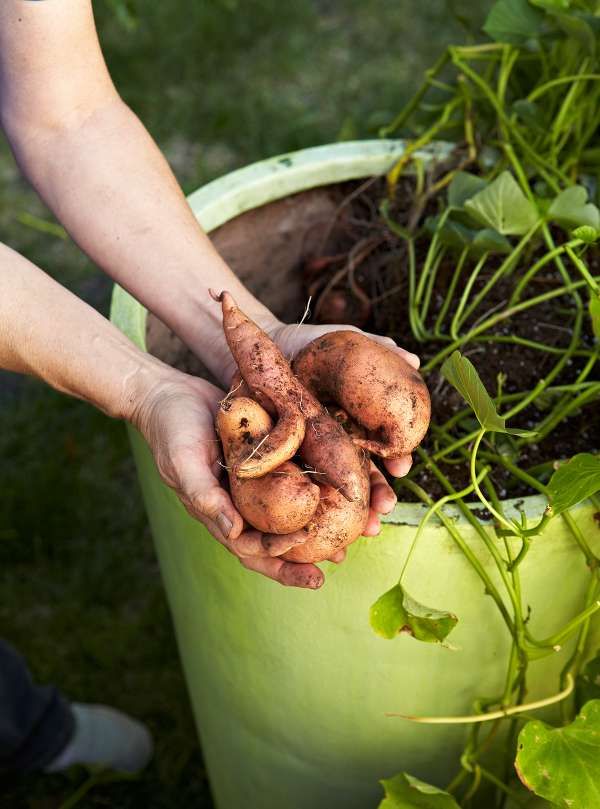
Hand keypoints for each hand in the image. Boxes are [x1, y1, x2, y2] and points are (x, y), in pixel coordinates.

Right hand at [131, 368, 331, 588]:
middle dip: (300, 560)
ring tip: (346, 540)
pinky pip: (290, 481)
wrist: (171, 394)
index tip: (305, 546)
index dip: (277, 554)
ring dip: (313, 529)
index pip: (250, 547)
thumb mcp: (183, 462)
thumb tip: (233, 533)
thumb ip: (204, 496)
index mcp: (219, 514)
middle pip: (272, 542)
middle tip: (334, 566)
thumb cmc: (171, 430)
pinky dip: (312, 491)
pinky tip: (337, 490)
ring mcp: (253, 485)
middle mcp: (239, 505)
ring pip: (286, 516)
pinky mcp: (265, 460)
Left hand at [268, 320, 420, 529]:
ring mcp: (310, 452)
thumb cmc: (301, 342)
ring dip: (352, 514)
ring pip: (334, 490)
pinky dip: (310, 516)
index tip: (401, 468)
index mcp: (354, 419)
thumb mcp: (337, 340)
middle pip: (363, 475)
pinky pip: (297, 490)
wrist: (255, 345)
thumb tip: (413, 359)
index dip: (394, 458)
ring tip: (362, 529)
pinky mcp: (283, 460)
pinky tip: (325, 543)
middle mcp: (336, 441)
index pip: (381, 446)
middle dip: (377, 495)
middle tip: (383, 510)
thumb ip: (373, 346)